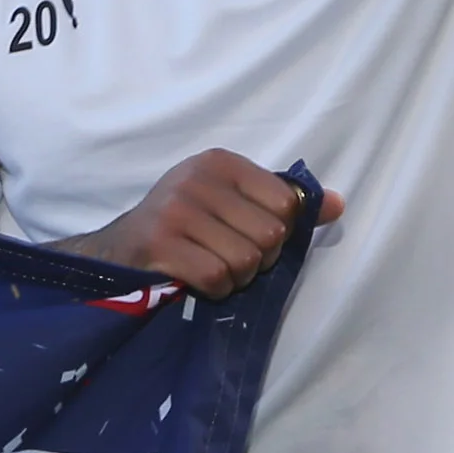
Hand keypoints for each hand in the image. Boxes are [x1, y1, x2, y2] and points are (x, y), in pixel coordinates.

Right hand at [62, 151, 342, 298]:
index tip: (247, 234)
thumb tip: (338, 204)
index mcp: (220, 162)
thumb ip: (284, 203)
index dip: (276, 232)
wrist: (115, 251)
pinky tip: (195, 280)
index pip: (286, 205)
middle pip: (269, 237)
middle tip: (226, 257)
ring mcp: (176, 209)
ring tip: (210, 268)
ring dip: (235, 279)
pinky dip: (214, 290)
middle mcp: (197, 179)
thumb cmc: (182, 227)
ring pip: (246, 261)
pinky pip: (217, 278)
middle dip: (257, 261)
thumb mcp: (231, 203)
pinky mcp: (159, 243)